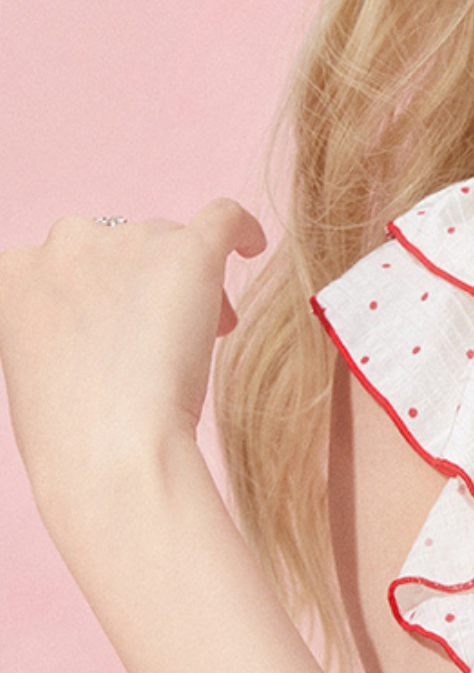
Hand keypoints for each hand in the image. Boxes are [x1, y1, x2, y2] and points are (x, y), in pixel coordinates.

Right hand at [0, 199, 267, 540]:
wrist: (111, 454)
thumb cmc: (73, 437)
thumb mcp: (37, 368)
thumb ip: (64, 327)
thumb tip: (110, 322)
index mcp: (13, 272)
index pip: (66, 264)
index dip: (100, 296)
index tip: (119, 335)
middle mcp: (64, 243)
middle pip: (120, 246)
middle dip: (143, 284)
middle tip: (167, 341)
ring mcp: (125, 242)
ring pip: (169, 242)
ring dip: (185, 282)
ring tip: (202, 340)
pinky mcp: (186, 251)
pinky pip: (222, 217)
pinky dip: (240, 230)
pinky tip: (250, 247)